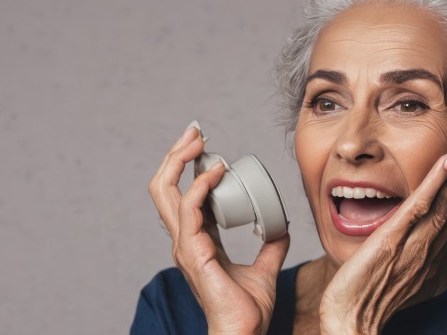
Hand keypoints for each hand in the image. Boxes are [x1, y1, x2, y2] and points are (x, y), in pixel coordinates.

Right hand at [148, 124, 289, 333]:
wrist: (243, 332)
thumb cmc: (247, 308)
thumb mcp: (264, 267)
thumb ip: (271, 245)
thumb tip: (281, 225)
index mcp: (196, 239)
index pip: (182, 194)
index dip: (189, 167)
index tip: (207, 146)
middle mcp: (184, 238)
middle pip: (164, 186)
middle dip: (176, 154)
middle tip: (195, 131)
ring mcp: (184, 244)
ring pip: (166, 191)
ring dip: (181, 160)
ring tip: (198, 139)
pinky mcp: (192, 250)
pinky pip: (189, 208)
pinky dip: (200, 184)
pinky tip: (216, 171)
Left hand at [319, 150, 446, 333]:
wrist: (350, 317)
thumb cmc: (363, 300)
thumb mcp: (391, 280)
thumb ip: (401, 261)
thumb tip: (398, 247)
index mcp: (423, 262)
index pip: (446, 226)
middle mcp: (424, 253)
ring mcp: (410, 246)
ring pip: (439, 206)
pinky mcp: (392, 239)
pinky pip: (419, 207)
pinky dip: (434, 183)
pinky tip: (444, 165)